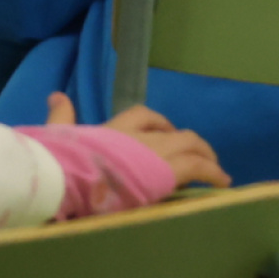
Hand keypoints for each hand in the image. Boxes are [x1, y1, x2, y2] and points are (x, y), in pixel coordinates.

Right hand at [50, 93, 230, 189]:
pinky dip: (214, 172)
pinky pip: (198, 166)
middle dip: (188, 142)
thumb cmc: (61, 159)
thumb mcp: (59, 135)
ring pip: (191, 145)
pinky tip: (223, 182)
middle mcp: (139, 135)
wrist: (69, 174)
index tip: (165, 133)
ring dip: (206, 156)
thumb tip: (55, 95)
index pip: (142, 116)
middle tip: (197, 155)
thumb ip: (61, 116)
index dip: (158, 124)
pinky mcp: (166, 170)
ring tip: (217, 171)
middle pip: (173, 132)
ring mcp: (154, 152)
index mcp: (114, 128)